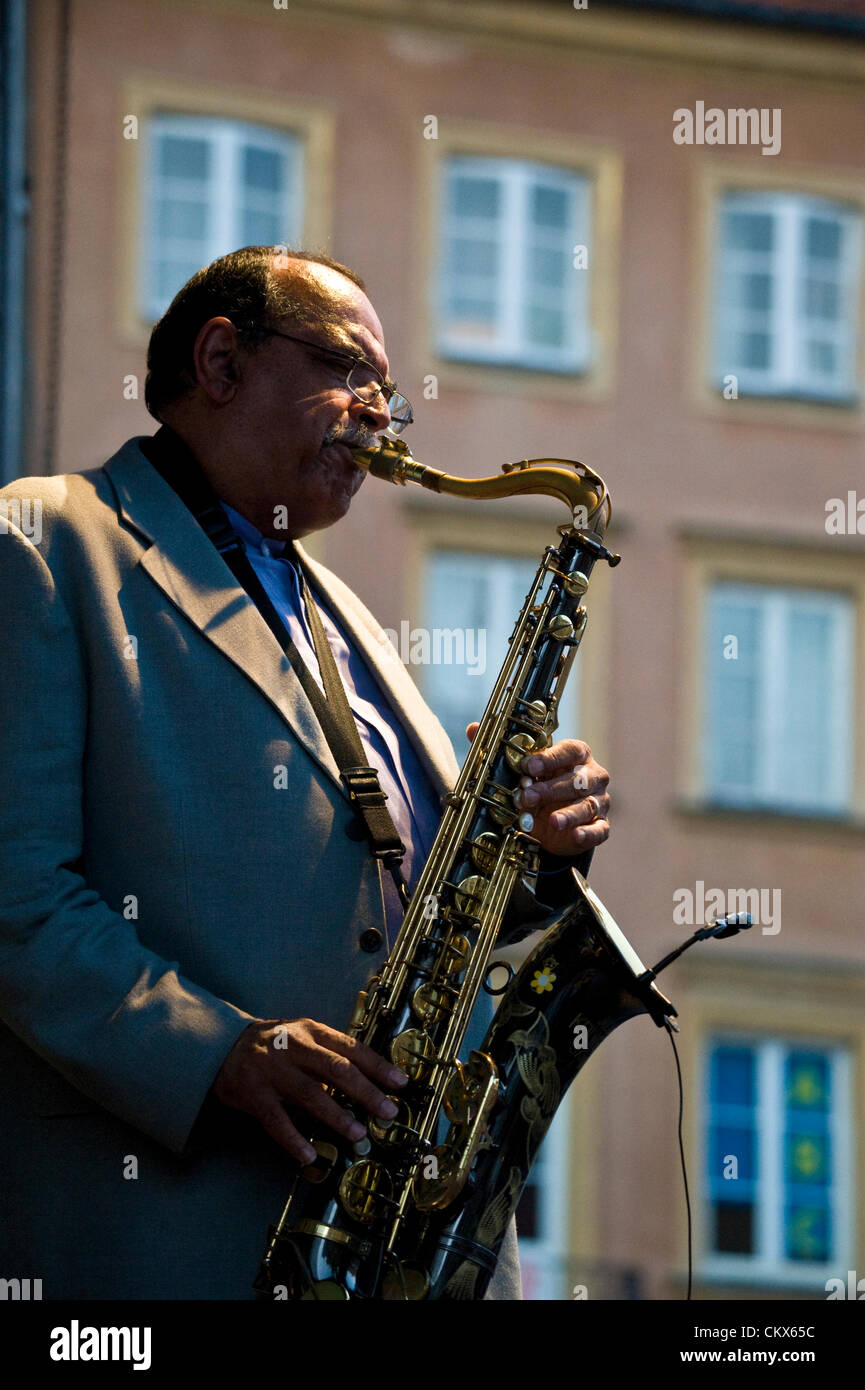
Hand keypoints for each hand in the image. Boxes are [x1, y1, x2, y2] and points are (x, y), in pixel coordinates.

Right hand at [211, 1018, 407, 1163]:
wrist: (224, 1045)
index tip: (401, 1083)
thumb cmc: (276, 1044)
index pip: (351, 1047)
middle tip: (387, 1111)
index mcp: (312, 1031)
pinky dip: (293, 1139)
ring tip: (357, 1134)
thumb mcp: (305, 1036)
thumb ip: (333, 1053)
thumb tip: (374, 1080)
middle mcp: (294, 1047)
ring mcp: (273, 1071)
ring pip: (309, 1093)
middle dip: (365, 1092)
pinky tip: (309, 1155)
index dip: (378, 1066)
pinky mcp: (253, 1094)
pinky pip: (276, 1120)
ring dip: (335, 1116)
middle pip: (335, 1069)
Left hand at [466, 724, 610, 856]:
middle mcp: (592, 776)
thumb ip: (500, 751)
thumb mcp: (521, 772)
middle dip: (551, 789)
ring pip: (587, 805)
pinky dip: (588, 833)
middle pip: (578, 779)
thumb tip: (472, 728)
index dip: (550, 757)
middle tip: (526, 797)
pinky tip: (576, 835)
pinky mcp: (600, 826)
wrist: (550, 821)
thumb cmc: (539, 787)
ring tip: (552, 821)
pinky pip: (599, 829)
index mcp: (576, 755)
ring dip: (569, 813)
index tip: (528, 766)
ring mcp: (598, 802)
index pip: (570, 750)